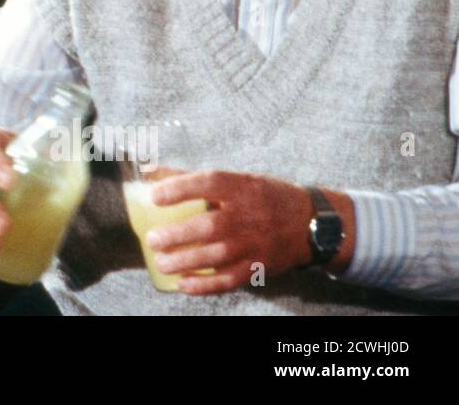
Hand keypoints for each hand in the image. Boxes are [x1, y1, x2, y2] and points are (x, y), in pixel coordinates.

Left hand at [143, 171, 354, 293]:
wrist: (310, 223)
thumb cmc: (262, 196)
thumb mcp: (236, 179)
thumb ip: (191, 177)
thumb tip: (148, 172)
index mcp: (241, 187)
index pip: (209, 183)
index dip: (180, 188)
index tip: (154, 196)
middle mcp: (249, 215)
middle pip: (210, 226)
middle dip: (177, 235)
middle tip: (152, 239)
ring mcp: (255, 243)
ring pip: (217, 256)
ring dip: (186, 262)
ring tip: (161, 263)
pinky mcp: (259, 266)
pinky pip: (230, 279)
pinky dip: (206, 285)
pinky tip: (183, 284)